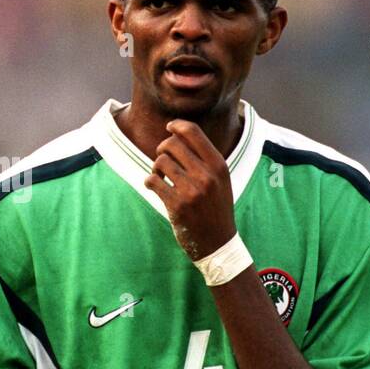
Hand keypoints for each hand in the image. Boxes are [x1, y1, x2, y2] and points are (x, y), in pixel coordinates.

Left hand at [143, 120, 237, 262]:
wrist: (218, 243)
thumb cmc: (215, 207)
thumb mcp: (220, 180)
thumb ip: (204, 157)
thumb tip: (176, 131)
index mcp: (219, 166)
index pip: (193, 132)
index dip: (177, 125)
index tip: (169, 127)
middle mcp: (207, 176)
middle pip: (172, 144)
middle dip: (162, 149)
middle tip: (163, 160)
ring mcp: (192, 191)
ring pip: (160, 162)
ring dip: (156, 168)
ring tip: (161, 177)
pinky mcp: (177, 205)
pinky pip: (152, 181)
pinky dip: (150, 182)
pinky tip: (154, 187)